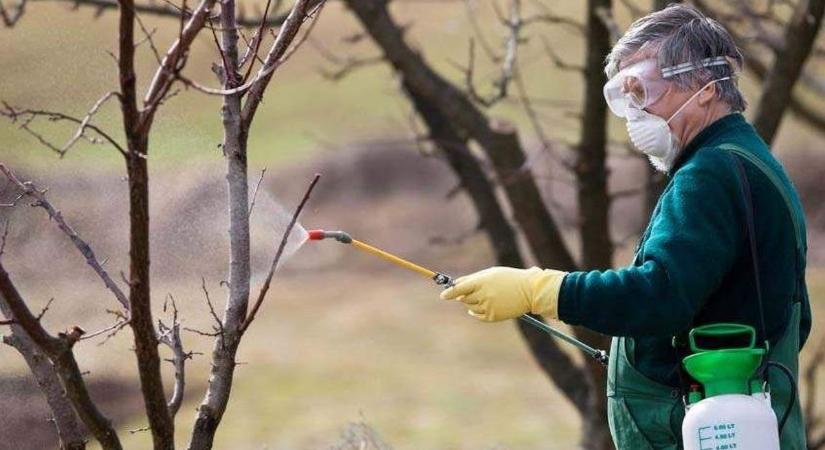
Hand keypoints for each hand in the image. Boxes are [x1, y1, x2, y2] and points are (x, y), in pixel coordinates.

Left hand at [440, 266, 566, 321]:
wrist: (529, 290)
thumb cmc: (508, 278)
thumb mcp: (490, 273)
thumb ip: (472, 279)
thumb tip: (455, 286)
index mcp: (482, 281)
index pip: (459, 288)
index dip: (449, 292)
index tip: (443, 296)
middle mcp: (484, 295)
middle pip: (463, 298)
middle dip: (465, 295)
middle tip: (476, 291)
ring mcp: (488, 306)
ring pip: (470, 307)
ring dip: (473, 303)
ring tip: (487, 296)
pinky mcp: (493, 316)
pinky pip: (478, 316)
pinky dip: (477, 313)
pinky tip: (483, 306)